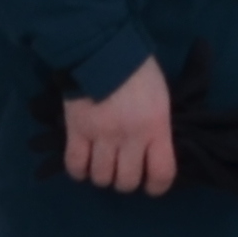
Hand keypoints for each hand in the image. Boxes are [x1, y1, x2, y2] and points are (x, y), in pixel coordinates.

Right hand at [64, 59, 178, 194]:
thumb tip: (152, 153)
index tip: (151, 186)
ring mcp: (101, 136)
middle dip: (125, 181)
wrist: (104, 50)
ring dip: (102, 176)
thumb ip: (158, 128)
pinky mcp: (76, 131)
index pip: (161, 174)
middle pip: (126, 181)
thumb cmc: (139, 72)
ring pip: (101, 177)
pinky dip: (79, 171)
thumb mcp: (160, 99)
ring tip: (103, 165)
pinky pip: (75, 165)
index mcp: (156, 127)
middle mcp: (130, 137)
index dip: (156, 187)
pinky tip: (84, 164)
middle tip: (123, 170)